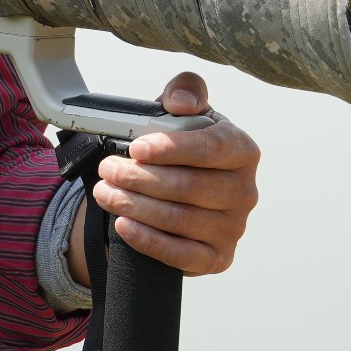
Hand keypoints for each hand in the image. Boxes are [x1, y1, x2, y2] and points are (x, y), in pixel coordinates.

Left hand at [66, 72, 258, 285]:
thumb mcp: (185, 114)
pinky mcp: (218, 258)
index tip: (136, 148)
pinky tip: (124, 225)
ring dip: (135, 206)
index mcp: (242, 150)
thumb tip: (180, 102)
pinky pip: (182, 255)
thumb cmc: (185, 150)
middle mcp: (245, 191)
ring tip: (105, 192)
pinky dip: (149, 241)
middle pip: (189, 186)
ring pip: (179, 219)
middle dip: (141, 178)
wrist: (181, 194)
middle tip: (109, 170)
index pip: (211, 148)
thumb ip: (186, 92)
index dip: (172, 148)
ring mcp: (234, 228)